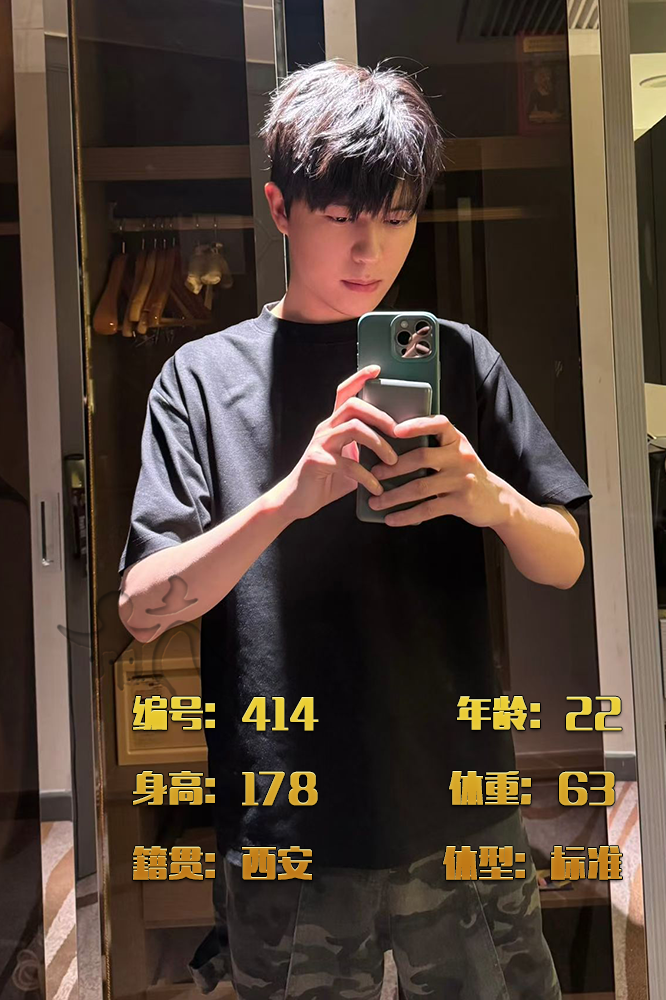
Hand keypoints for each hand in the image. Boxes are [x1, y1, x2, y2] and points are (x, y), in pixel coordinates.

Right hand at [276, 365, 398, 520]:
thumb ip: (367, 451)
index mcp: (334, 425)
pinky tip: (376, 487)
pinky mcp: (316, 461)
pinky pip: (348, 464)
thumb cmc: (326, 479)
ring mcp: (319, 443)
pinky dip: (367, 477)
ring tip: (392, 461)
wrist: (296, 501)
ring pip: (353, 428)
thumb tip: (399, 450)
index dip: (359, 378)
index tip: (378, 370)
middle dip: (381, 415)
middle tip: (399, 432)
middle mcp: (325, 429)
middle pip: (354, 406)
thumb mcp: (351, 461)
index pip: (345, 393)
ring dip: (378, 443)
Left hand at [367, 413, 510, 527]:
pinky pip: (427, 509)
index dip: (417, 425)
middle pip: (422, 457)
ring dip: (393, 496)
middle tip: (373, 475)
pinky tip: (391, 519)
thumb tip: (388, 452)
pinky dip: (406, 515)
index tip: (395, 430)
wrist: (496, 500)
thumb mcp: (455, 454)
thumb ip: (433, 448)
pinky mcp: (461, 502)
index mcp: (457, 440)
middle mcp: (461, 457)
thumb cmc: (464, 474)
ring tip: (375, 502)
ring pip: (420, 487)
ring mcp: (462, 480)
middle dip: (393, 467)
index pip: (439, 424)